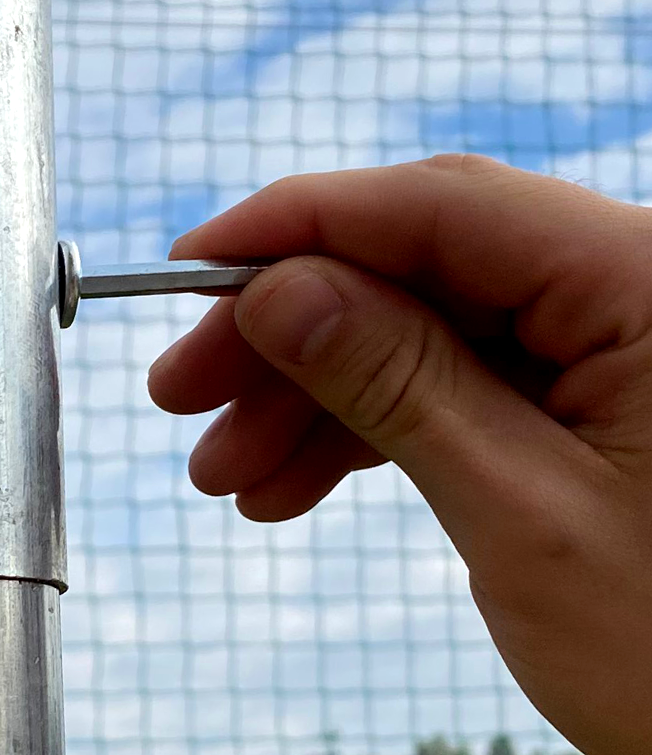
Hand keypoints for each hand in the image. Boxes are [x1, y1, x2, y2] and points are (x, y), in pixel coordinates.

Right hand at [148, 155, 651, 754]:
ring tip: (227, 474)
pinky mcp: (588, 397)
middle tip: (181, 393)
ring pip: (422, 330)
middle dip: (288, 333)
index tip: (189, 268)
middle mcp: (632, 289)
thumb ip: (397, 384)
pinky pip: (455, 385)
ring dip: (313, 398)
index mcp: (646, 282)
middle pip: (418, 267)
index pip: (442, 208)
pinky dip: (368, 432)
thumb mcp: (522, 515)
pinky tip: (290, 484)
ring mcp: (611, 344)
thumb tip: (277, 291)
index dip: (296, 226)